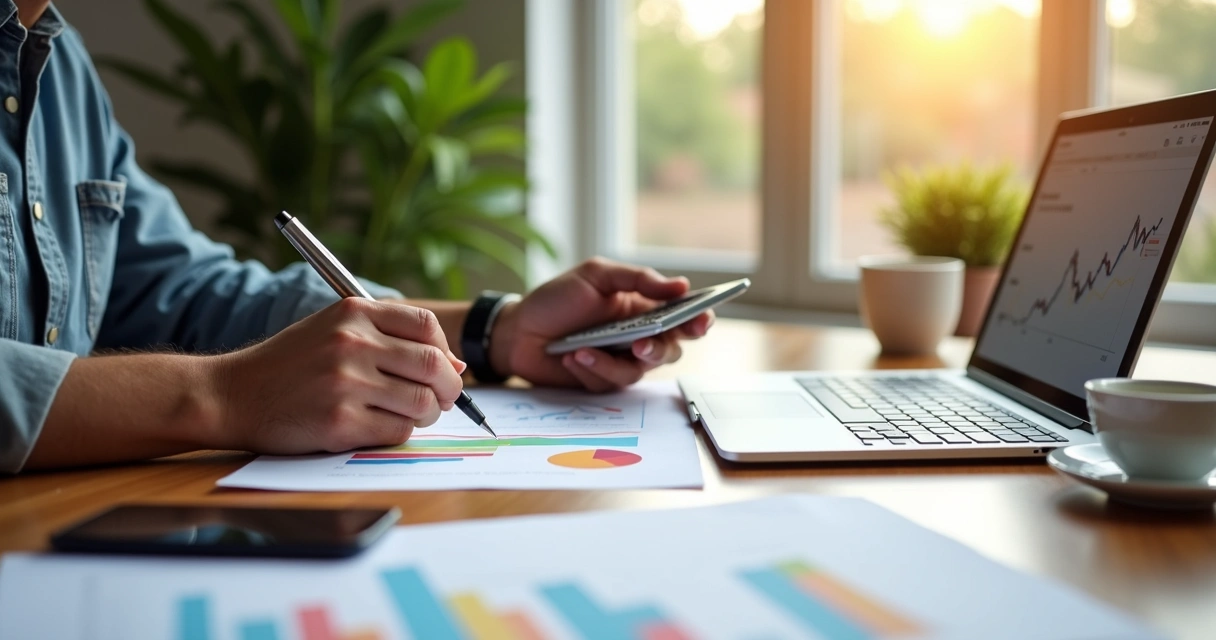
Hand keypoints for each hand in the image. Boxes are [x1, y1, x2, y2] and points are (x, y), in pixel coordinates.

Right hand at [215, 298, 465, 453]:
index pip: (426, 326)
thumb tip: (457, 364)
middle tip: (441, 399)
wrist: (232, 395)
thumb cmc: (291, 365)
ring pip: (422, 403)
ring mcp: (346, 383)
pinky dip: (399, 433)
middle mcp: (352, 343)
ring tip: (407, 414)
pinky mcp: (340, 422)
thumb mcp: (334, 332)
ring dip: (425, 414)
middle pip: (433, 366)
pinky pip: (398, 431)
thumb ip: (391, 339)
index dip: (444, 351)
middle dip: (448, 388)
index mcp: (354, 313)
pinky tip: (379, 426)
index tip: (443, 367)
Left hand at [489, 257, 712, 390]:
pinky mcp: (601, 381)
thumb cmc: (557, 299)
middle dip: (659, 349)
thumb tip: (681, 286)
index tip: (701, 321)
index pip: (681, 316)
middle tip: (641, 345)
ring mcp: (620, 361)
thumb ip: (638, 279)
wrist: (517, 330)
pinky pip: (608, 382)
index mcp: (642, 308)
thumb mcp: (596, 276)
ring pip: (638, 372)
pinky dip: (590, 369)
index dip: (698, 320)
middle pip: (669, 350)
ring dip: (612, 362)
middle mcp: (637, 336)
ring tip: (584, 349)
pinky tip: (572, 356)